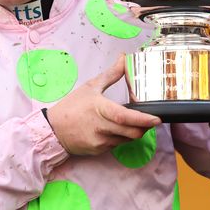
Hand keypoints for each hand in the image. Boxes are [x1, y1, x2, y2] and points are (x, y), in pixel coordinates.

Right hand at [46, 55, 161, 154]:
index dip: (143, 119)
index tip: (156, 118)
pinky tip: (114, 129)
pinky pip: (117, 145)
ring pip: (126, 140)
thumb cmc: (72, 106)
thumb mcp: (90, 87)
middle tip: (149, 120)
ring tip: (129, 122)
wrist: (53, 129)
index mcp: (99, 109)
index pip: (125, 117)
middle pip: (132, 133)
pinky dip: (121, 138)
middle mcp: (101, 127)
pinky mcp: (98, 150)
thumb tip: (123, 58)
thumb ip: (111, 74)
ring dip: (133, 132)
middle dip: (144, 127)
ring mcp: (100, 141)